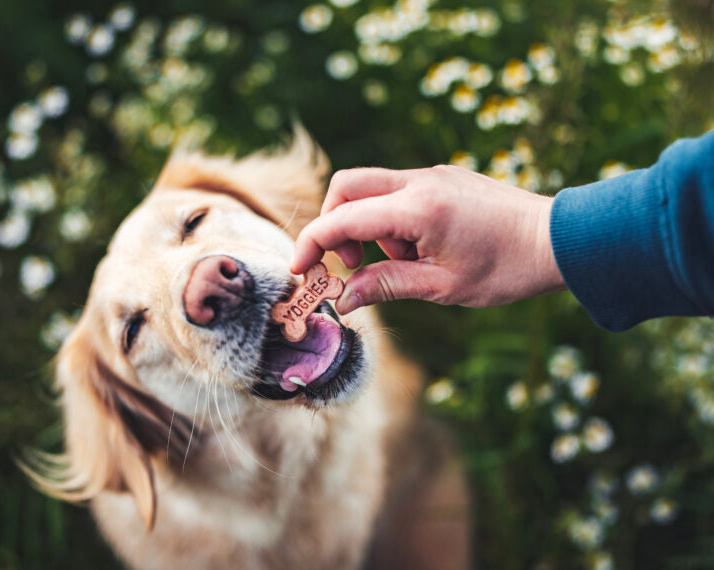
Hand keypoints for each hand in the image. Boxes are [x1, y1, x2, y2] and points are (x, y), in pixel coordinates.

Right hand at [291, 165, 565, 313]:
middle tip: (350, 264)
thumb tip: (343, 297)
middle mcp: (420, 181)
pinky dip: (390, 219)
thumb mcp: (442, 287)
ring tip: (404, 262)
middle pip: (346, 186)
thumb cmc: (507, 268)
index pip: (342, 219)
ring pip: (371, 188)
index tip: (299, 270)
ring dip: (368, 226)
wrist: (560, 239)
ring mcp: (433, 175)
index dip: (312, 243)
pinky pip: (398, 192)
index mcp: (417, 209)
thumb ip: (385, 285)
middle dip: (333, 224)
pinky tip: (420, 248)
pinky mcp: (443, 178)